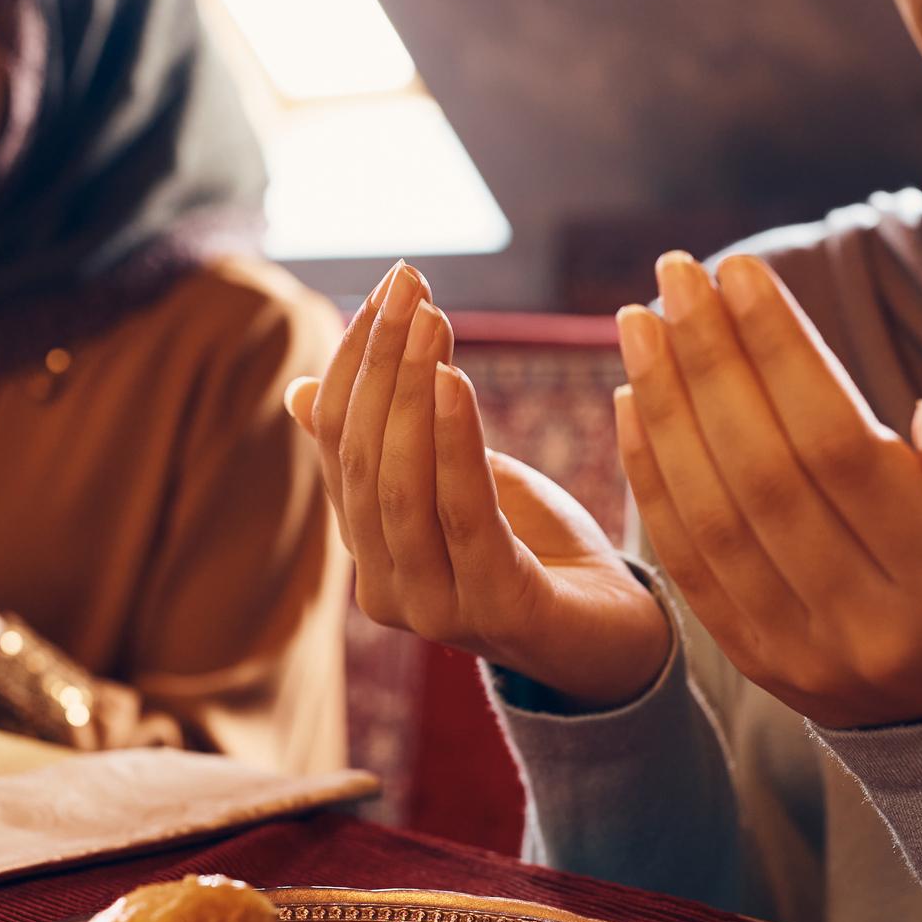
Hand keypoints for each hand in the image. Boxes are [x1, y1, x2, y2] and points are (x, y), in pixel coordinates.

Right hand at [285, 262, 670, 708]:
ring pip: (401, 487)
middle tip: (410, 284)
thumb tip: (301, 392)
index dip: (354, 360)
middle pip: (363, 459)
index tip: (389, 285)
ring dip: (411, 392)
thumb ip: (392, 444)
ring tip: (432, 319)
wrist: (620, 637)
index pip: (337, 442)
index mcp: (368, 549)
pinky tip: (454, 382)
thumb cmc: (539, 549)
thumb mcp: (459, 481)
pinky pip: (463, 516)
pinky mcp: (494, 610)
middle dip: (382, 362)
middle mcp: (384, 587)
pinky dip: (454, 444)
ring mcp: (434, 609)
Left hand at [614, 251, 921, 730]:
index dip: (782, 354)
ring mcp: (803, 651)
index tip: (740, 272)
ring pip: (714, 519)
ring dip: (667, 410)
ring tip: (640, 324)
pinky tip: (633, 401)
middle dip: (711, 364)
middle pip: (765, 476)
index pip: (843, 446)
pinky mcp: (755, 663)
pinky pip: (687, 564)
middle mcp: (869, 623)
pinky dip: (652, 477)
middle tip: (674, 276)